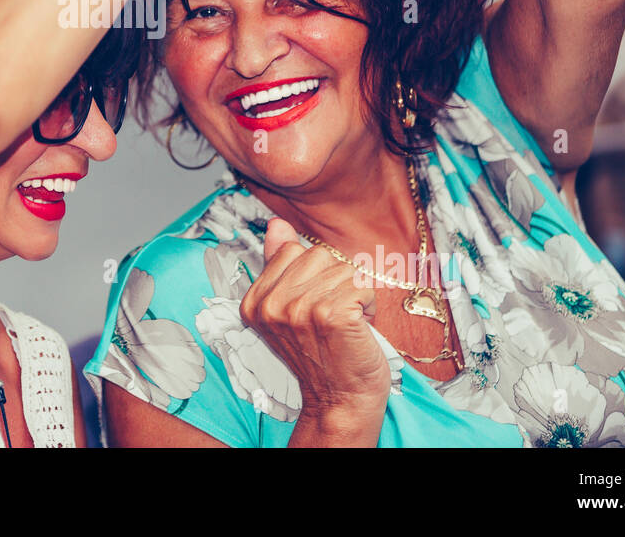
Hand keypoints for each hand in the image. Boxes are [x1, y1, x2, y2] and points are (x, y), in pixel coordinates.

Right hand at [240, 218, 392, 426]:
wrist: (341, 399)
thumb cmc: (322, 353)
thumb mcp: (291, 307)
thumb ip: (280, 264)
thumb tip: (276, 224)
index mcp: (255, 300)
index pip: (292, 251)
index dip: (314, 274)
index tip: (313, 306)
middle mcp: (272, 304)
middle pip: (319, 256)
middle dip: (336, 282)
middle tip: (332, 318)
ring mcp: (299, 309)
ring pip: (343, 269)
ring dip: (354, 295)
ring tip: (345, 324)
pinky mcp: (331, 315)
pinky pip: (363, 284)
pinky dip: (369, 305)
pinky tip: (359, 328)